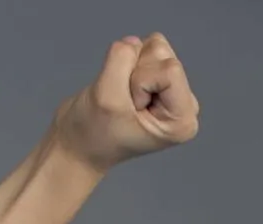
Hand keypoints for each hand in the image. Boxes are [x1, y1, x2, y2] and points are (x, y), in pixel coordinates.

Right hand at [51, 34, 199, 173]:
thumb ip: (122, 60)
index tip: (130, 107)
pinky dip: (124, 61)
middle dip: (133, 73)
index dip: (140, 81)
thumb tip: (133, 41)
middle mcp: (184, 104)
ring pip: (154, 47)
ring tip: (121, 96)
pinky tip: (120, 87)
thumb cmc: (94, 132)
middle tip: (123, 104)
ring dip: (127, 66)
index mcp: (183, 119)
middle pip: (163, 56)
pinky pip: (142, 46)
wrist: (78, 143)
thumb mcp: (106, 96)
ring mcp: (172, 90)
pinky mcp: (156, 78)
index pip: (171, 70)